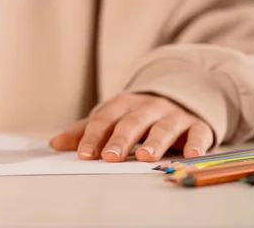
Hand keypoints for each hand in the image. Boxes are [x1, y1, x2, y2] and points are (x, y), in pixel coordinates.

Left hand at [49, 93, 213, 161]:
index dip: (94, 136)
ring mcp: (175, 115)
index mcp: (124, 104)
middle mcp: (149, 107)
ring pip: (164, 127)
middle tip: (110, 157)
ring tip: (144, 156)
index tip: (84, 154)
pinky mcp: (198, 125)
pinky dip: (197, 144)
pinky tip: (191, 155)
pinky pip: (199, 133)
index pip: (105, 119)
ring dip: (155, 141)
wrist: (180, 96)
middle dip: (120, 139)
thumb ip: (85, 131)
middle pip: (133, 122)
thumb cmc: (138, 114)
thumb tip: (55, 144)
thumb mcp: (112, 118)